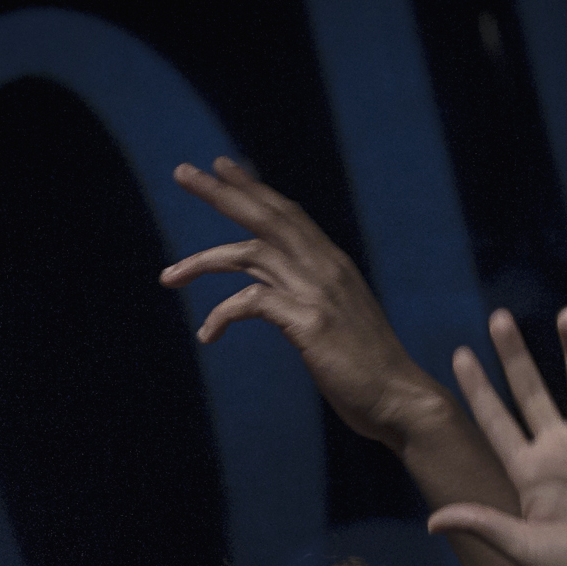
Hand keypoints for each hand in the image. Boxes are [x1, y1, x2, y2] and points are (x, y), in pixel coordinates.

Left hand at [159, 158, 446, 446]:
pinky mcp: (308, 321)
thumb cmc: (367, 370)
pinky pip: (250, 303)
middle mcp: (325, 267)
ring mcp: (317, 292)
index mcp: (333, 264)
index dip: (253, 188)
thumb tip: (283, 300)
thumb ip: (312, 300)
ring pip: (250, 254)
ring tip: (166, 277)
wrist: (400, 399)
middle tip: (182, 172)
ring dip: (201, 262)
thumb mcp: (338, 322)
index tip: (221, 166)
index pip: (287, 212)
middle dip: (221, 192)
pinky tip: (208, 336)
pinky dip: (221, 316)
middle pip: (265, 216)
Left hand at [426, 309, 566, 565]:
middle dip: (515, 355)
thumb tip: (431, 523)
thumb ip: (484, 525)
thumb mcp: (525, 549)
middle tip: (499, 317)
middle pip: (533, 392)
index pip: (496, 421)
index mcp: (529, 472)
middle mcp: (560, 450)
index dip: (478, 389)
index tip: (459, 354)